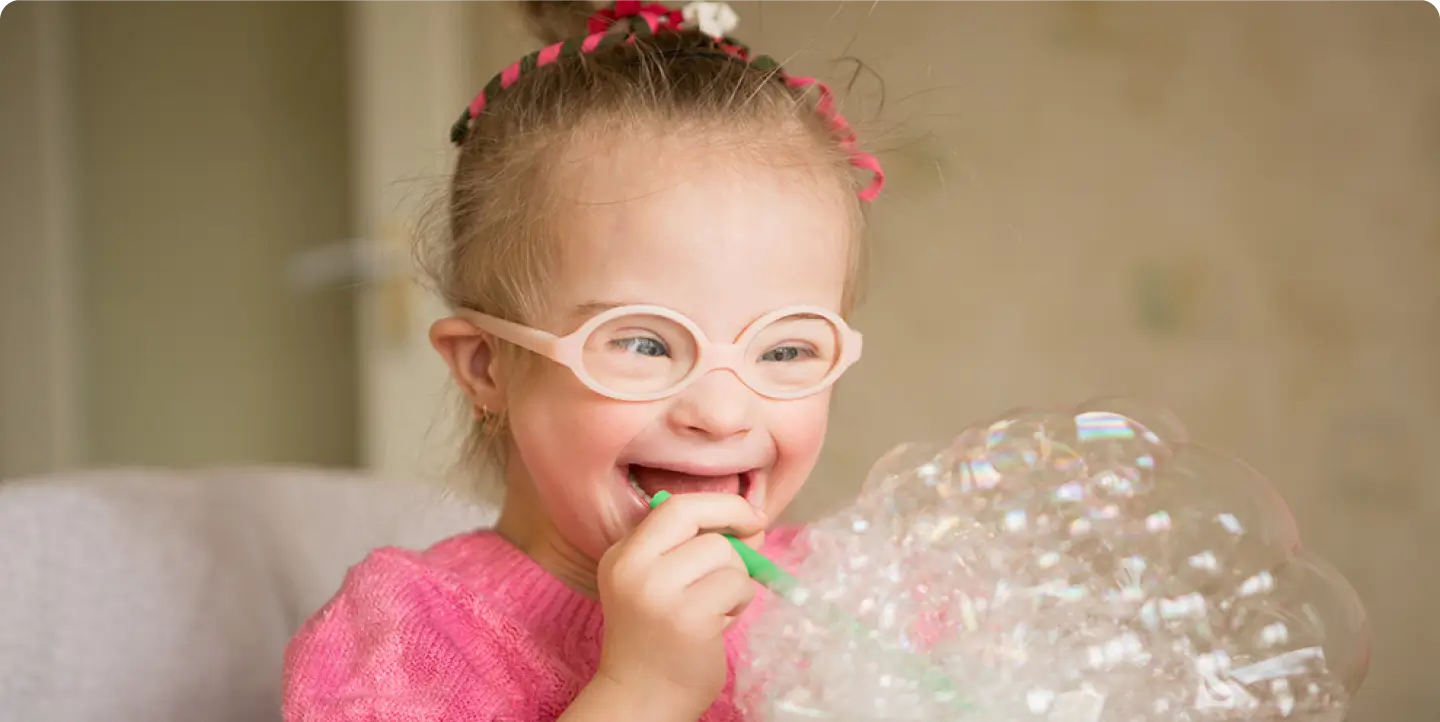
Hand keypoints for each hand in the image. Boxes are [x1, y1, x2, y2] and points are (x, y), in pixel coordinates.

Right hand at [593, 493, 766, 717]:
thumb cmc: (661, 638)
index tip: (748, 516)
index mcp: (622, 554)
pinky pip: (736, 586)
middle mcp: (632, 567)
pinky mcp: (687, 617)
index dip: (720, 505)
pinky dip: (739, 602)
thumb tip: (753, 522)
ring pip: (725, 555)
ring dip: (736, 579)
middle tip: (748, 553)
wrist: (642, 698)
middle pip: (701, 522)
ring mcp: (657, 592)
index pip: (674, 506)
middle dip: (734, 535)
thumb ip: (698, 548)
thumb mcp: (663, 583)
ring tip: (718, 606)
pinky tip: (720, 623)